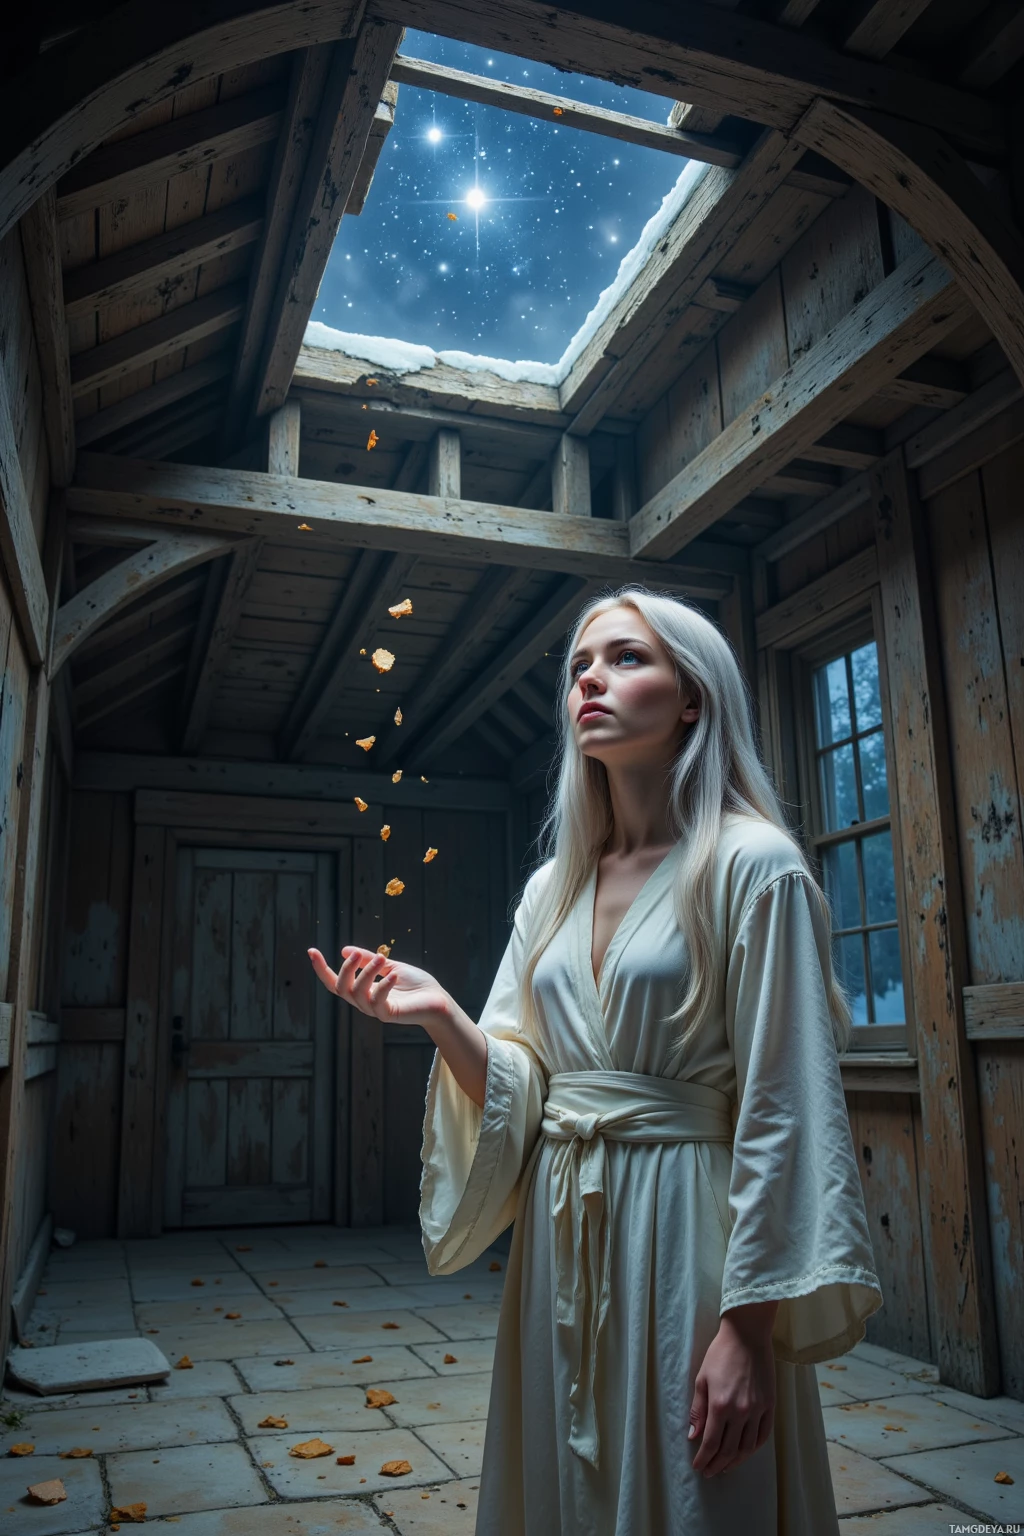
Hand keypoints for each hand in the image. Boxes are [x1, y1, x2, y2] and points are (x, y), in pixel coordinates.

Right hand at [307, 945, 454, 1031]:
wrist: (438, 999)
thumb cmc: (415, 984)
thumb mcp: (389, 966)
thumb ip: (369, 960)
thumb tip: (345, 950)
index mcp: (363, 990)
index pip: (335, 982)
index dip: (321, 968)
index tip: (311, 951)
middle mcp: (365, 1002)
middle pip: (342, 988)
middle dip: (346, 969)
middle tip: (357, 953)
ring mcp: (376, 1010)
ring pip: (357, 994)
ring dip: (365, 973)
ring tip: (381, 958)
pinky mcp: (389, 1015)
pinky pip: (378, 1002)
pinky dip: (383, 985)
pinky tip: (392, 974)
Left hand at [688, 1306, 776, 1477]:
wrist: (747, 1335)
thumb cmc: (720, 1354)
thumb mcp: (702, 1379)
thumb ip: (697, 1410)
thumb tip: (693, 1436)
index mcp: (720, 1405)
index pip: (711, 1443)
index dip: (704, 1458)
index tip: (698, 1466)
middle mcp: (740, 1412)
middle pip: (729, 1450)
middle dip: (717, 1464)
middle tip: (709, 1472)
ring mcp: (758, 1410)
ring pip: (747, 1447)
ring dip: (735, 1461)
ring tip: (725, 1467)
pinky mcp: (770, 1406)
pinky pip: (763, 1435)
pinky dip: (753, 1448)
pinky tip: (745, 1453)